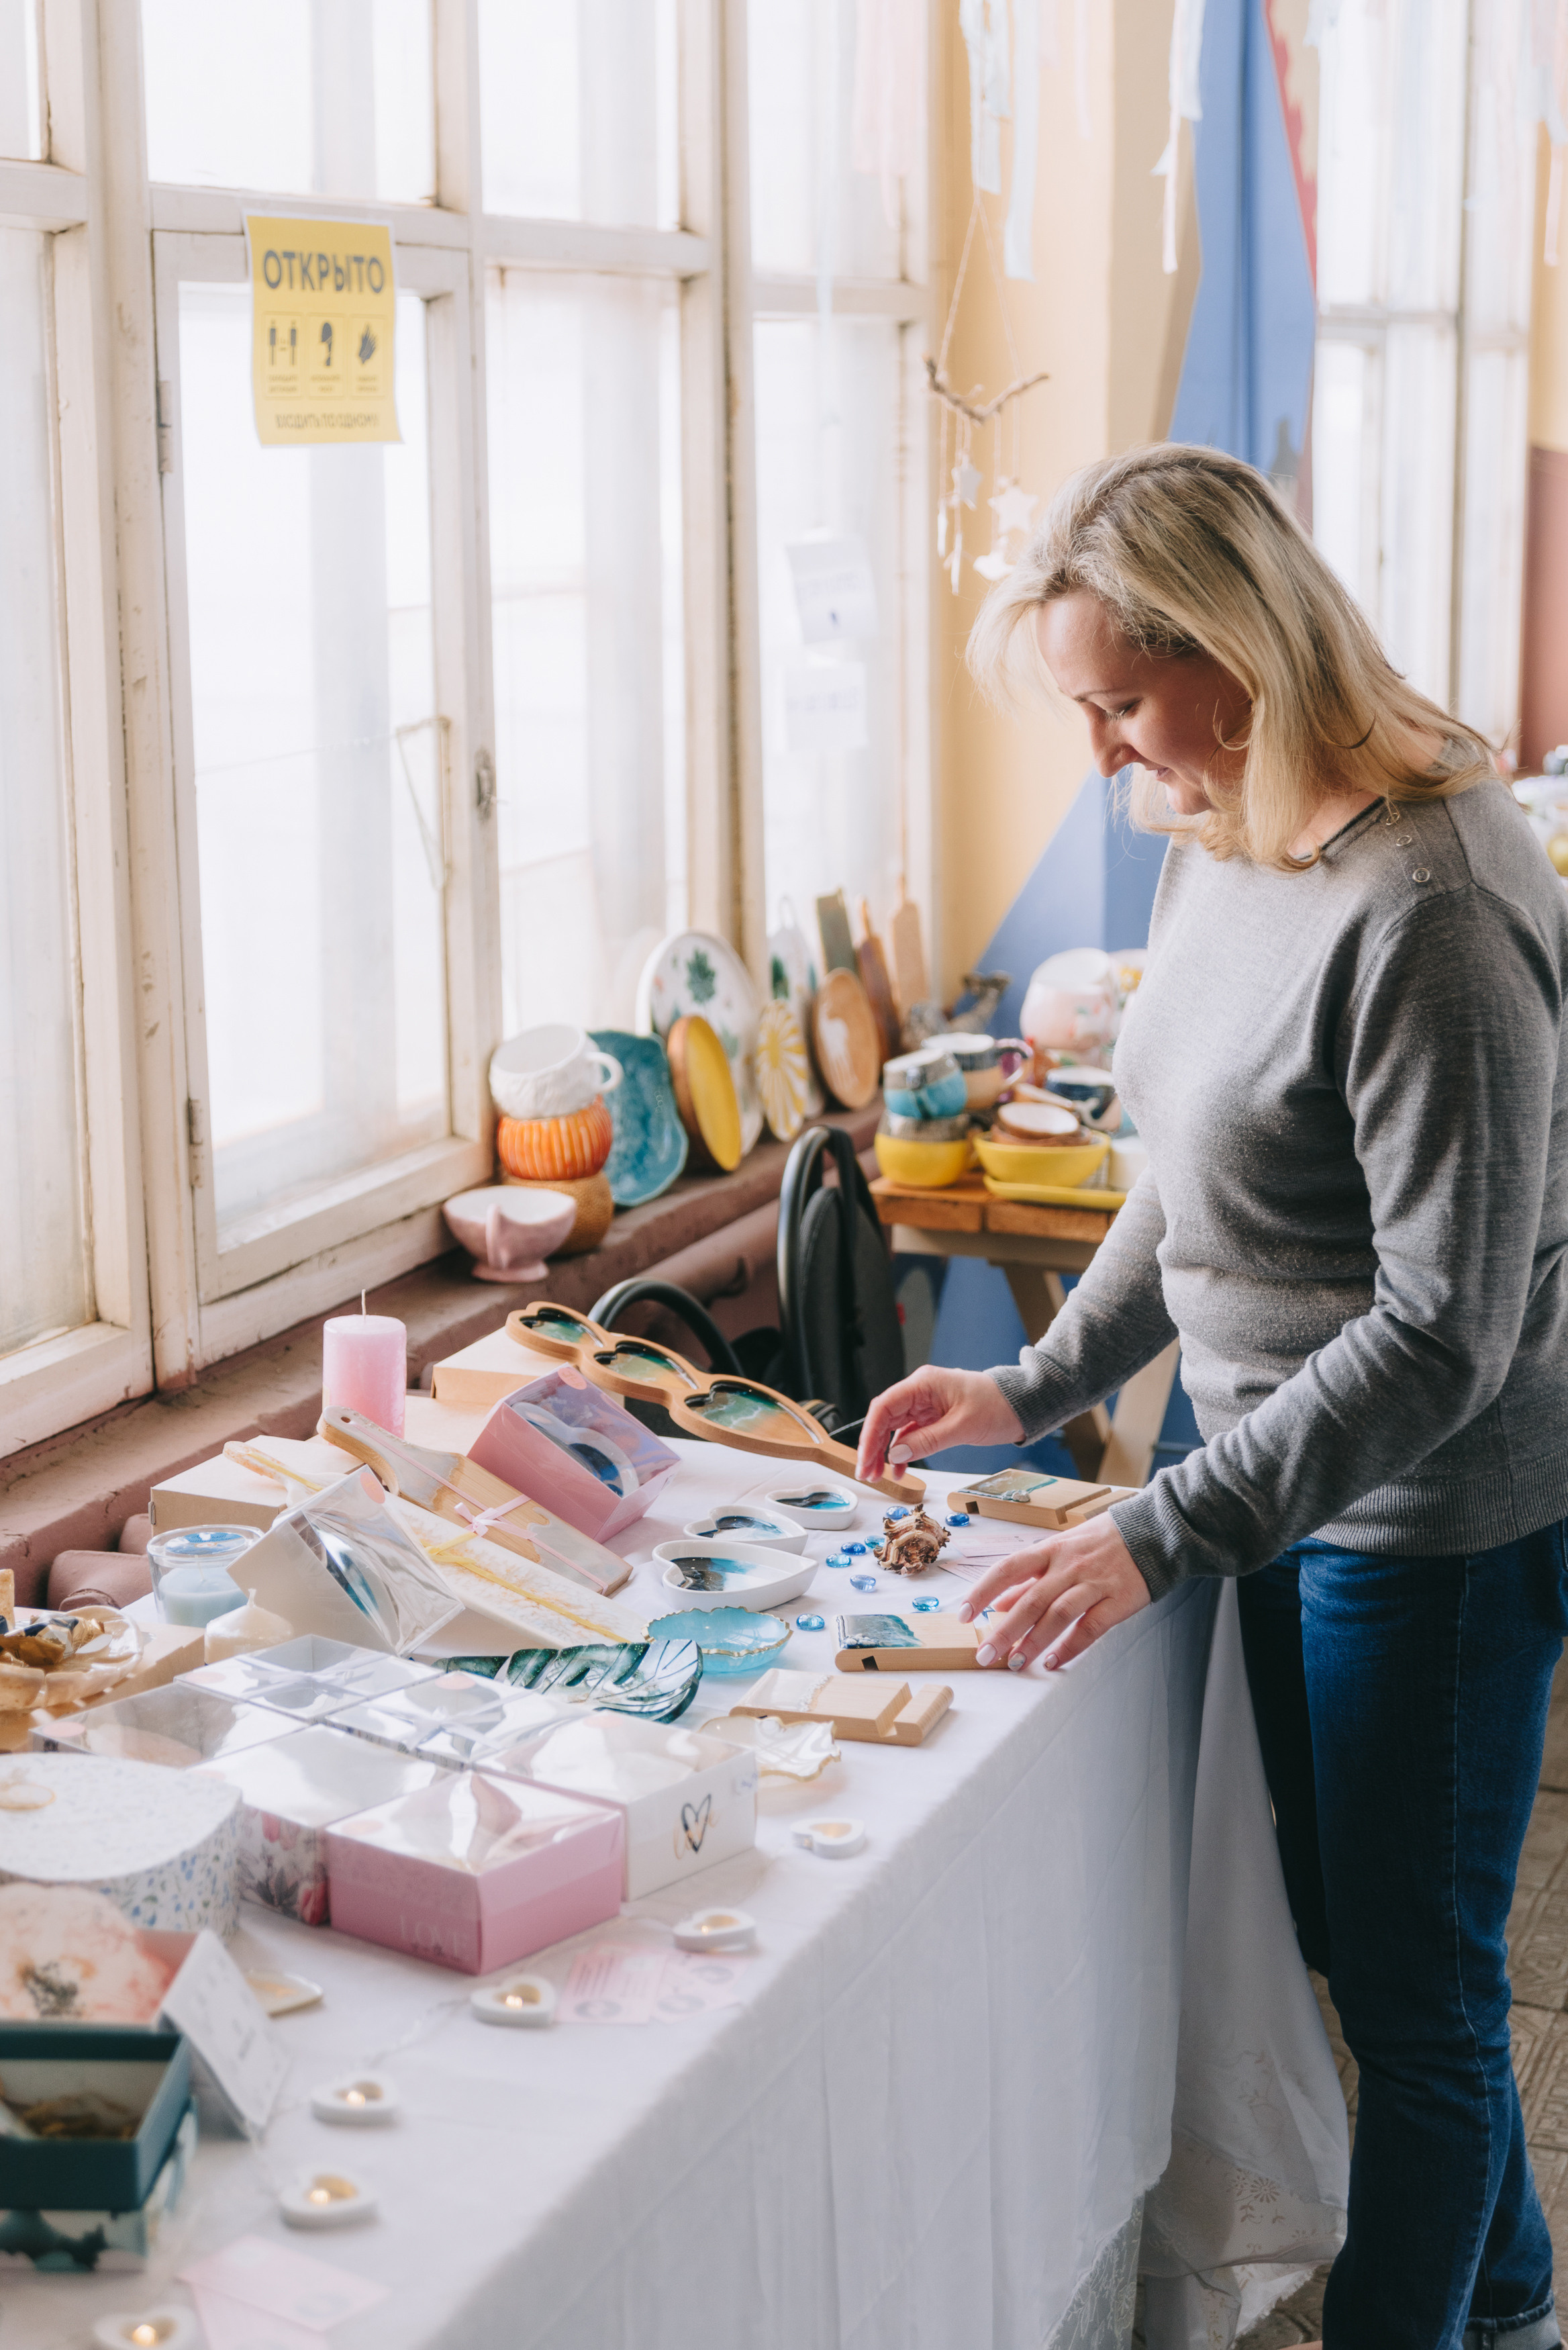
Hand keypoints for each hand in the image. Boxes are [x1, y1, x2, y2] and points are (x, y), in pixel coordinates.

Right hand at [856, 1365, 1023, 1481]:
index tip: (864, 1458)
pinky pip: (910, 1434)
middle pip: (884, 1418)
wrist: (1021, 1404)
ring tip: (877, 1475)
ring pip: (894, 1428)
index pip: (884, 1406)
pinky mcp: (933, 1417)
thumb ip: (927, 1441)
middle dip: (873, 1446)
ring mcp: (925, 1404)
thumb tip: (895, 1455)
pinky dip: (903, 1452)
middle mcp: (920, 1392)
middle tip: (866, 1473)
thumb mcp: (962, 1427)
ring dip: (884, 1452)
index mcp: (924, 1384)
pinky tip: (899, 1469)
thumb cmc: (997, 1405)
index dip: (869, 1434)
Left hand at [957, 1509, 1150, 1670]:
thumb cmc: (1100, 1542)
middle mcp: (1069, 1565)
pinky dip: (1070, 1647)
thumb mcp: (1060, 1550)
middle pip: (1031, 1599)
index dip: (983, 1591)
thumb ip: (1030, 1578)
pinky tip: (1053, 1661)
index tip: (963, 1614)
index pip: (1008, 1569)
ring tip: (1016, 1662)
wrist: (1154, 1532)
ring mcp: (1094, 1583)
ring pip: (1058, 1614)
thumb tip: (998, 1603)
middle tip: (985, 1655)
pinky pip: (1091, 1627)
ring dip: (1034, 1641)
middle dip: (1004, 1630)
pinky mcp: (1118, 1600)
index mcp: (1051, 1550)